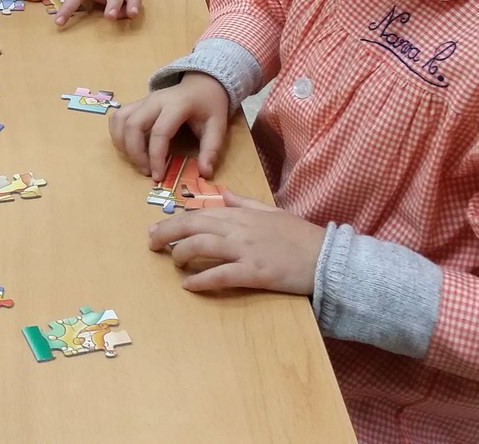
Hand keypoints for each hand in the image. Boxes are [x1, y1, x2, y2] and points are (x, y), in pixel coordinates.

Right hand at [109, 72, 228, 179]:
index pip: (160, 132)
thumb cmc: (209, 106)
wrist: (201, 84)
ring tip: (136, 161)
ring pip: (120, 120)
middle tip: (146, 171)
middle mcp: (155, 100)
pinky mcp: (136, 104)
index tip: (158, 176)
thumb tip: (204, 173)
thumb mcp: (218, 126)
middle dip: (135, 152)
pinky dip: (117, 134)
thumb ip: (211, 149)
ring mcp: (143, 100)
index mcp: (177, 105)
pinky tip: (128, 147)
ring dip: (123, 144)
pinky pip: (118, 117)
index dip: (156, 157)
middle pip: (133, 125)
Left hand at [149, 190, 325, 294]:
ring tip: (173, 263)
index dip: (175, 220)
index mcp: (241, 213)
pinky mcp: (254, 273)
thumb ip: (244, 202)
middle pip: (192, 227)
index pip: (200, 213)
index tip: (157, 228)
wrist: (327, 257)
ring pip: (201, 247)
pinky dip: (201, 280)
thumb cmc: (300, 236)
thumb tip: (222, 192)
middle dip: (167, 233)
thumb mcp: (271, 211)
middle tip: (151, 243)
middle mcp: (239, 228)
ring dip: (181, 255)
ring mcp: (246, 250)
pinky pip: (220, 275)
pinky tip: (189, 285)